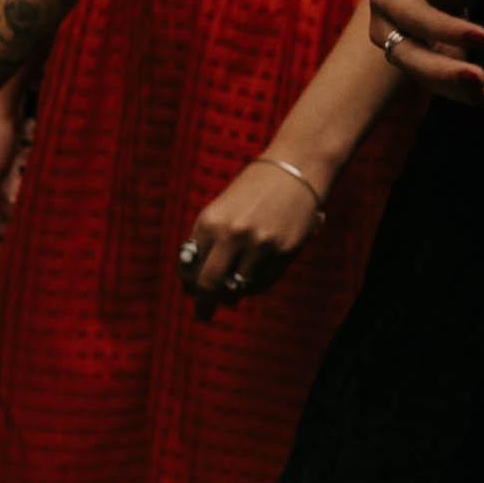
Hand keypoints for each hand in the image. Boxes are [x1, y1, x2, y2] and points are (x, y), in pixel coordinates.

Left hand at [177, 152, 328, 309]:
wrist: (295, 170)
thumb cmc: (253, 189)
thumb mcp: (221, 208)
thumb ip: (208, 238)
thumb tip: (197, 277)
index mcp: (209, 221)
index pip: (190, 266)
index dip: (188, 282)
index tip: (190, 290)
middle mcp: (232, 234)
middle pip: (209, 284)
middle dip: (204, 302)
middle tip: (204, 312)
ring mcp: (259, 244)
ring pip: (238, 287)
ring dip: (233, 295)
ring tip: (231, 295)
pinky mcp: (283, 251)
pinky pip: (264, 282)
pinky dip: (254, 286)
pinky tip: (251, 282)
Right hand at [366, 0, 483, 106]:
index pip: (415, 16)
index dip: (446, 29)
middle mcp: (386, 28)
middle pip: (409, 56)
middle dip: (442, 71)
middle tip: (477, 77)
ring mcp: (401, 50)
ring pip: (424, 78)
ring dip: (458, 89)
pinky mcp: (420, 67)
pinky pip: (441, 85)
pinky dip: (467, 92)